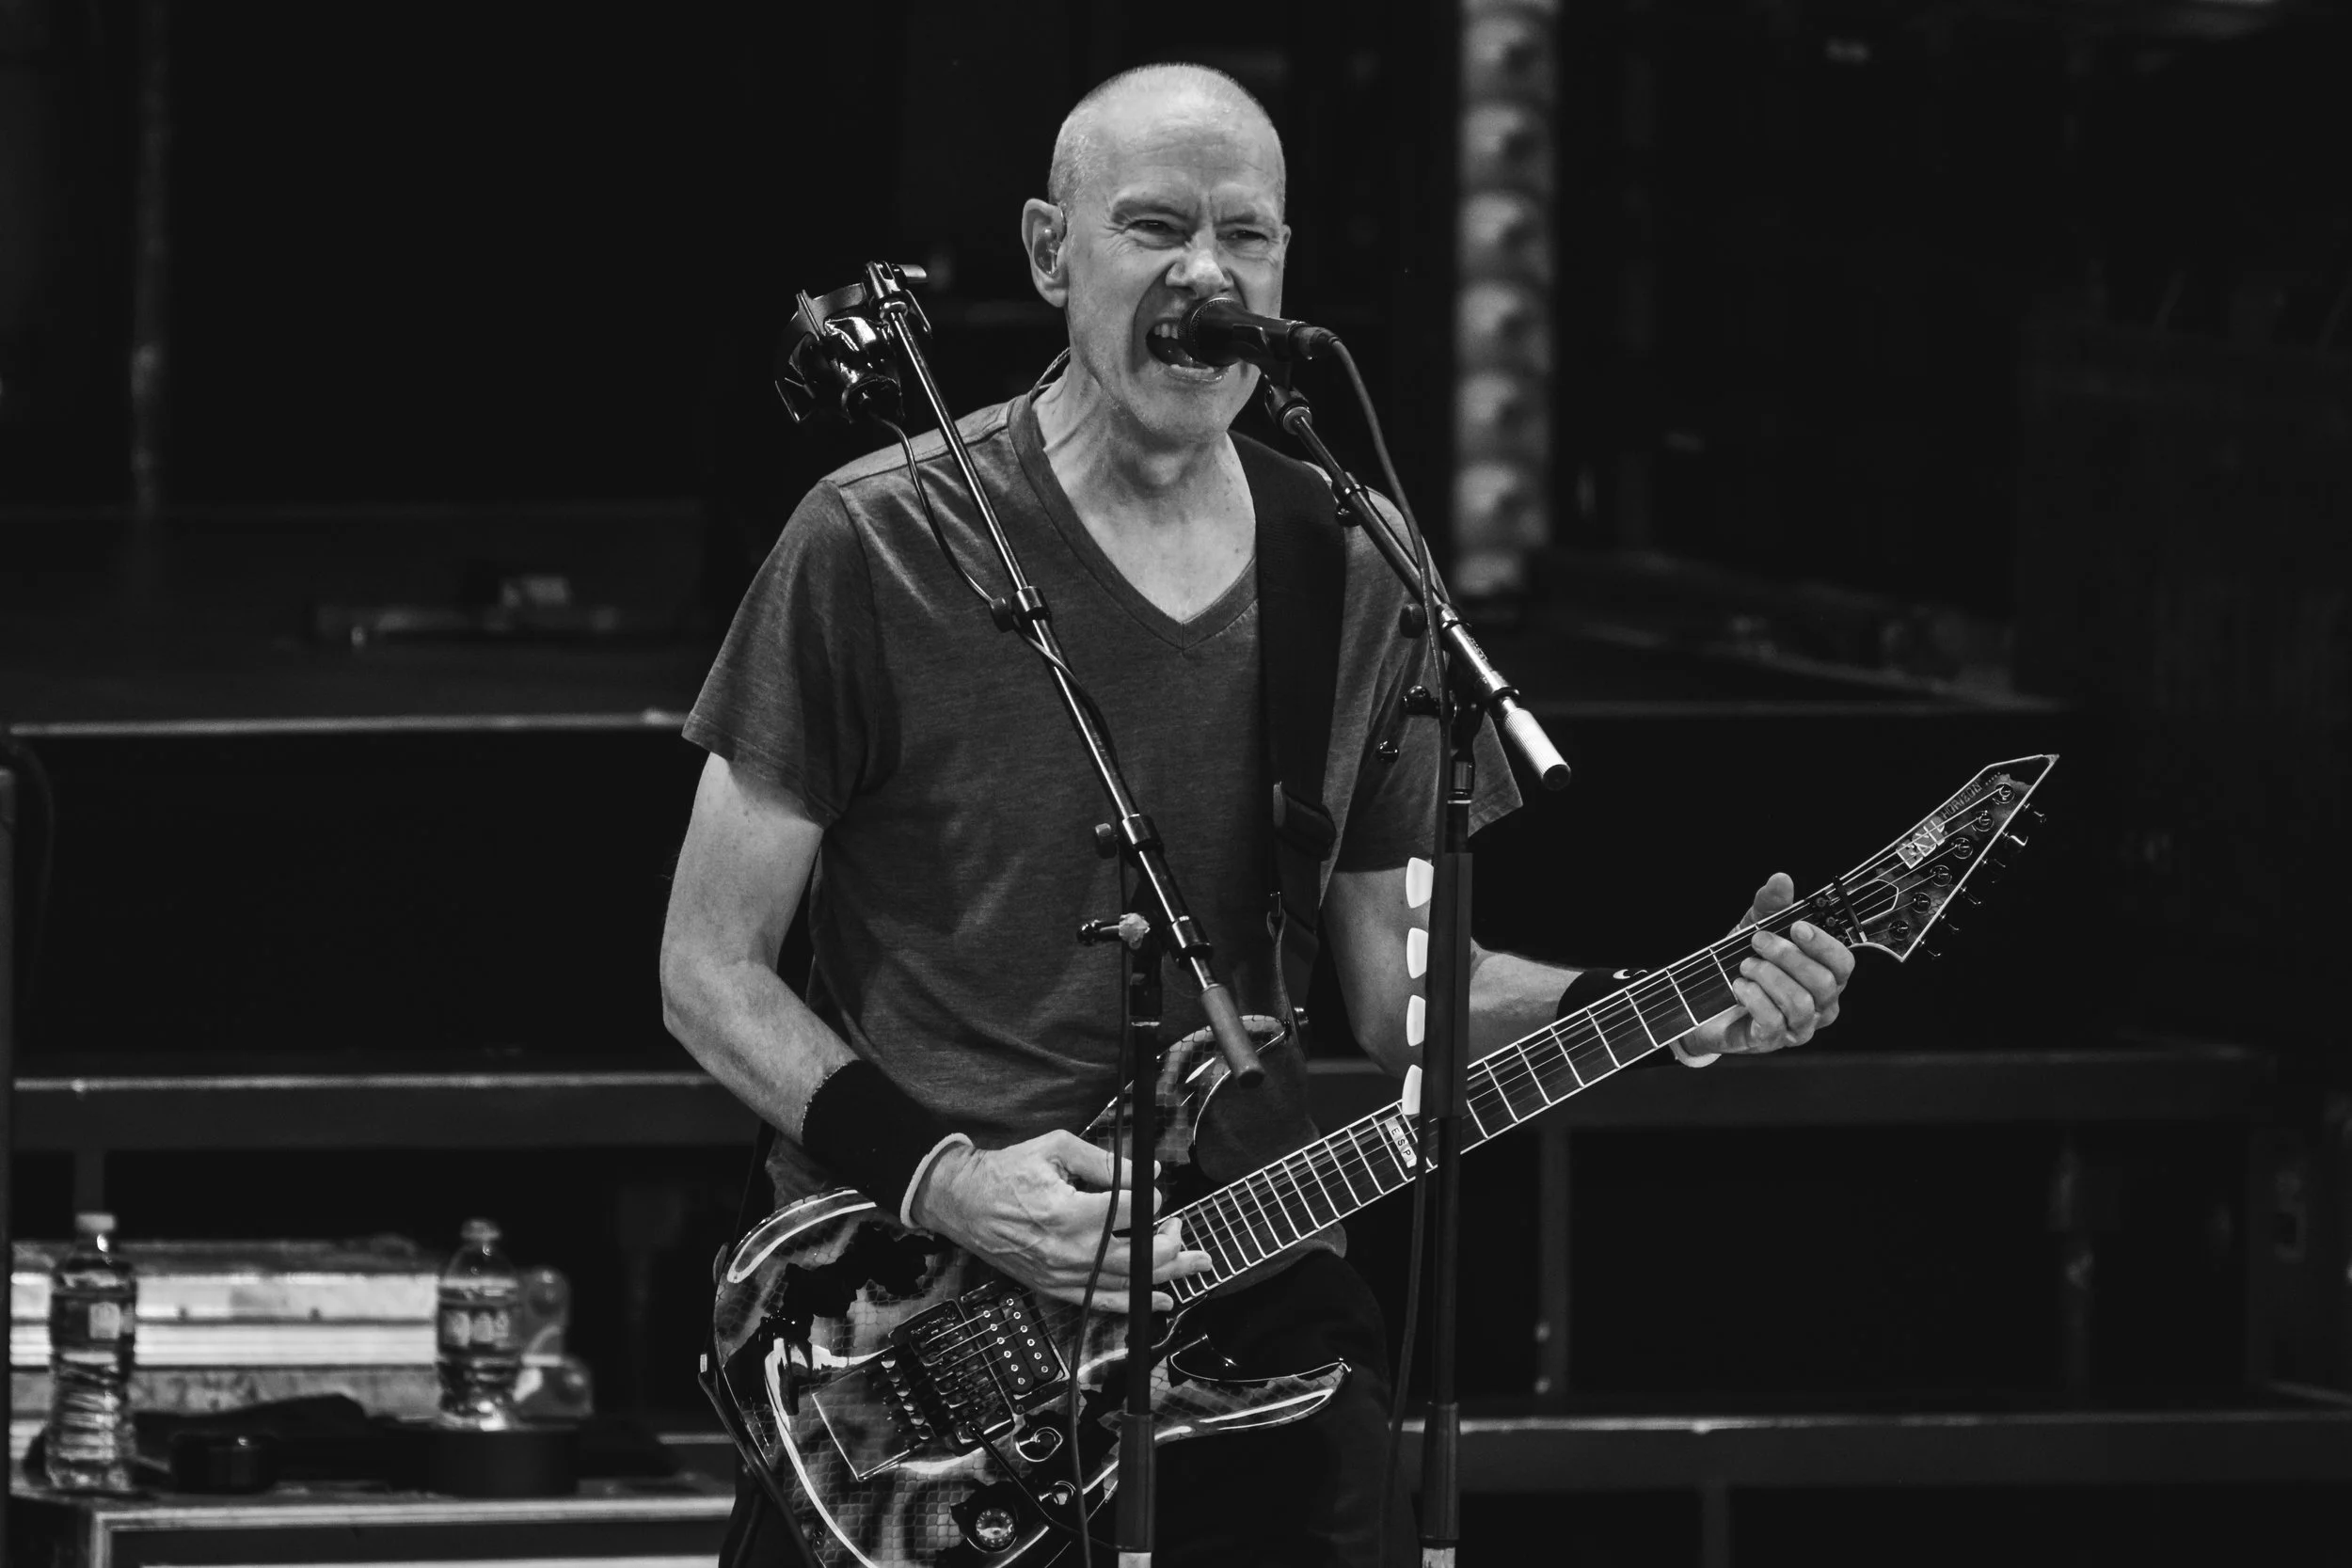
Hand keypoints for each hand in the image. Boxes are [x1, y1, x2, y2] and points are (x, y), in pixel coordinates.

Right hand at [908, 1130, 1211, 1312]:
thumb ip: (1105, 1161)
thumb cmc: (1006, 1171)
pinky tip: (1162, 1300)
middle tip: (1180, 1226)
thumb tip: (1145, 1174)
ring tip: (1197, 1264)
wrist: (962, 1202)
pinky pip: (1103, 1302)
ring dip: (1168, 1274)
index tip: (1152, 1191)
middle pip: (1141, 1256)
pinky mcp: (1055, 1287)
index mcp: (1069, 1213)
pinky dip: (1136, 1303)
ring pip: (1129, 1282)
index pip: (1133, 1211)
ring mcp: (1062, 1274)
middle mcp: (1069, 1251)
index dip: (1151, 1198)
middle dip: (1171, 1242)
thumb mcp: (1056, 1148)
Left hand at [1691, 872, 1854, 1055]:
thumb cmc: (1744, 966)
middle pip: (1823, 982)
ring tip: (1745, 965)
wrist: (1707, 1002)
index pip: (1843, 963)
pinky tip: (1739, 986)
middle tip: (1758, 942)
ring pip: (1799, 1002)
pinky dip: (1753, 998)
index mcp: (1825, 976)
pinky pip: (1773, 1021)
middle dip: (1787, 956)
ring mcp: (1798, 1027)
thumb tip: (1781, 879)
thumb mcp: (1754, 929)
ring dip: (1768, 977)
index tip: (1796, 927)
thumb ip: (1770, 905)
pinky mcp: (1772, 1041)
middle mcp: (1820, 1005)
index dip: (1823, 945)